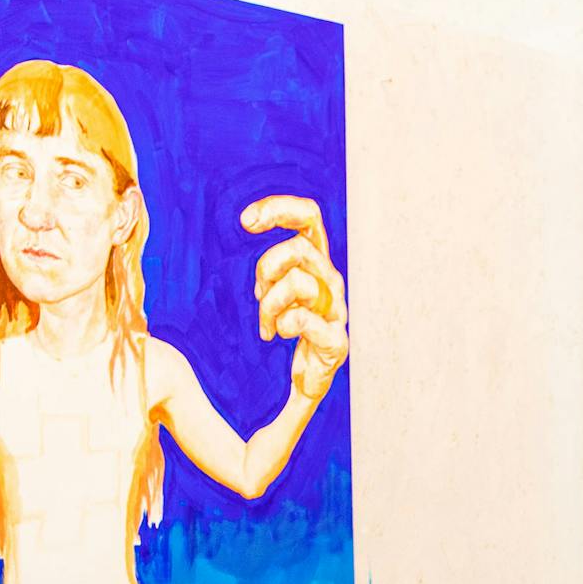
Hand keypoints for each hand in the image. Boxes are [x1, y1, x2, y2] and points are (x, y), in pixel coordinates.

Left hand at [241, 194, 347, 399]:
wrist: (310, 374)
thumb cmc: (292, 325)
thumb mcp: (276, 286)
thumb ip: (271, 260)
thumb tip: (250, 220)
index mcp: (318, 261)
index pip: (309, 216)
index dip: (278, 209)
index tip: (245, 221)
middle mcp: (331, 279)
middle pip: (298, 248)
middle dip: (266, 269)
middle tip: (259, 293)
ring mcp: (337, 309)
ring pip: (297, 282)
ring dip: (270, 305)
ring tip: (268, 323)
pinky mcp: (336, 340)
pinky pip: (300, 320)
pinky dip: (282, 325)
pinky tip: (279, 334)